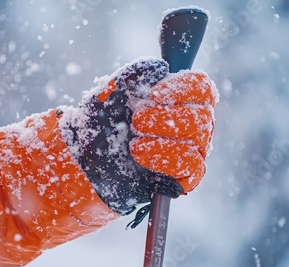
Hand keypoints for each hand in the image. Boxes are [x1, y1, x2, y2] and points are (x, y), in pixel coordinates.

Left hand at [58, 58, 216, 214]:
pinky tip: (140, 154)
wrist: (86, 158)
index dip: (183, 88)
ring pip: (198, 140)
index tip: (154, 93)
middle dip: (166, 116)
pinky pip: (193, 166)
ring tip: (134, 141)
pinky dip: (166, 157)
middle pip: (202, 114)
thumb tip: (161, 66)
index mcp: (179, 99)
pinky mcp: (184, 177)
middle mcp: (192, 123)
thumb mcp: (112, 91)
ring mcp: (191, 151)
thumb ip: (135, 73)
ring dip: (163, 137)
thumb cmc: (103, 122)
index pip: (202, 87)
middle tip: (136, 120)